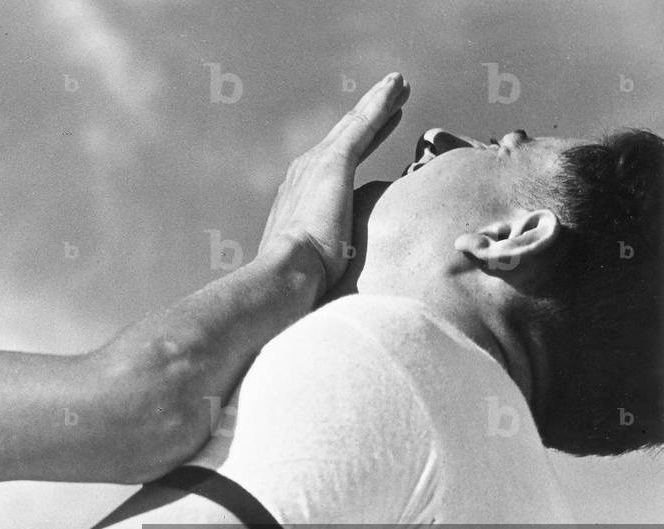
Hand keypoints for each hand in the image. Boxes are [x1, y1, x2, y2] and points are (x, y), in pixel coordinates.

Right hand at [257, 73, 408, 297]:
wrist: (285, 274)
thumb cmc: (298, 284)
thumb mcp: (312, 268)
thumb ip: (322, 264)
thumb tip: (331, 287)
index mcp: (300, 196)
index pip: (335, 165)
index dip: (358, 146)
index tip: (376, 132)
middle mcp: (304, 173)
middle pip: (344, 137)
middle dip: (368, 117)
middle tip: (392, 97)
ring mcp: (317, 165)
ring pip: (356, 125)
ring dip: (378, 103)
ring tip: (400, 85)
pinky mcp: (334, 163)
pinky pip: (364, 125)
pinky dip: (381, 104)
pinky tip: (398, 87)